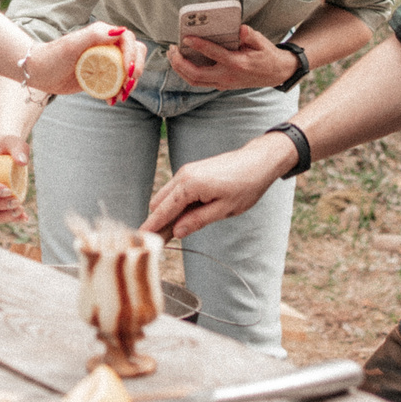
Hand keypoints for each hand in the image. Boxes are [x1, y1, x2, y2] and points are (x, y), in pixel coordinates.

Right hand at [0, 132, 31, 223]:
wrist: (2, 153)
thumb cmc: (7, 146)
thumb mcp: (14, 142)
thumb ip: (19, 149)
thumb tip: (22, 163)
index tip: (9, 191)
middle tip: (17, 202)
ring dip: (0, 216)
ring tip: (20, 211)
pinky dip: (5, 219)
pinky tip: (22, 216)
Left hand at [32, 23, 151, 94]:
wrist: (39, 72)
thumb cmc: (53, 55)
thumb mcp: (73, 44)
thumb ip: (95, 35)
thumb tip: (120, 31)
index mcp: (103, 34)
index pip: (129, 40)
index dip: (133, 55)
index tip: (128, 71)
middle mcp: (107, 45)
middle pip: (134, 54)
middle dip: (136, 70)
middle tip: (128, 86)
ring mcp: (104, 61)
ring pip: (128, 70)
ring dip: (129, 84)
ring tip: (119, 97)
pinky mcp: (100, 75)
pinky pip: (116, 83)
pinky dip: (118, 92)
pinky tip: (110, 101)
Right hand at [142, 137, 291, 239]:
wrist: (258, 161)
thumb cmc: (245, 185)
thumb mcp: (224, 209)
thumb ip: (198, 220)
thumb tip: (177, 232)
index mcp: (190, 185)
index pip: (163, 210)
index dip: (153, 226)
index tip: (142, 239)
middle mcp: (183, 175)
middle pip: (159, 202)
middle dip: (158, 220)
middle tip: (164, 240)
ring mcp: (186, 171)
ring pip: (166, 195)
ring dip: (167, 211)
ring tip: (177, 230)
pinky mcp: (192, 170)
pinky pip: (176, 189)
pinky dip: (175, 203)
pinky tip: (187, 215)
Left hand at [167, 24, 293, 90]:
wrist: (276, 73)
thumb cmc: (267, 55)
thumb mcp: (262, 43)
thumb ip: (251, 36)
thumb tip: (240, 28)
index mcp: (238, 64)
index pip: (214, 55)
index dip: (199, 46)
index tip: (186, 37)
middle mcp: (228, 77)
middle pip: (197, 75)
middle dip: (180, 63)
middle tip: (172, 49)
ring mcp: (223, 84)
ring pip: (195, 81)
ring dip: (180, 70)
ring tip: (172, 55)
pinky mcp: (221, 85)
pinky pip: (199, 82)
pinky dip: (187, 73)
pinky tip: (181, 62)